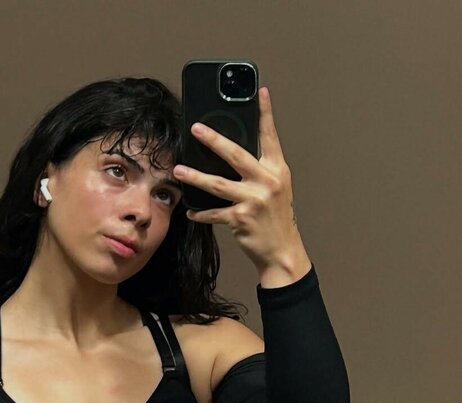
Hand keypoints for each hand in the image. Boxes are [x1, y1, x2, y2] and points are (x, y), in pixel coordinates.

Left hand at [173, 86, 305, 273]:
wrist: (282, 251)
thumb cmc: (276, 219)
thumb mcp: (276, 188)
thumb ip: (259, 170)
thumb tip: (232, 154)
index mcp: (277, 170)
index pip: (270, 136)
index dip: (265, 113)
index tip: (260, 92)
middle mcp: (267, 182)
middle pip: (235, 155)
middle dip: (213, 140)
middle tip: (195, 129)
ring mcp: (254, 200)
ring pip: (218, 184)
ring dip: (195, 177)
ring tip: (178, 170)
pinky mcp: (241, 219)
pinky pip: (215, 213)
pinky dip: (201, 213)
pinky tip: (191, 211)